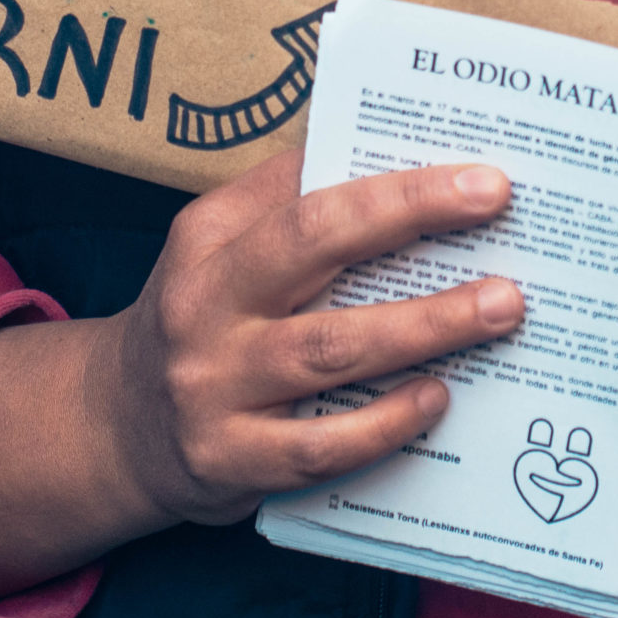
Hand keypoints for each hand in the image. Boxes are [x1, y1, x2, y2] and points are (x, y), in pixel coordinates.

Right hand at [0, 148, 521, 596]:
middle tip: (494, 203)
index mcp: (208, 238)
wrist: (118, 430)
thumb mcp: (220, 250)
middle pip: (312, 245)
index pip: (307, 192)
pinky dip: (384, 423)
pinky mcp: (227, 461)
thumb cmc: (202, 321)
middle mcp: (202, 305)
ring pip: (331, 350)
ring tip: (499, 306)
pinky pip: (319, 447)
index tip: (477, 174)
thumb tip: (397, 155)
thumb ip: (290, 206)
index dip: (395, 182)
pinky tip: (436, 397)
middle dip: (410, 215)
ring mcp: (212, 386)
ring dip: (426, 325)